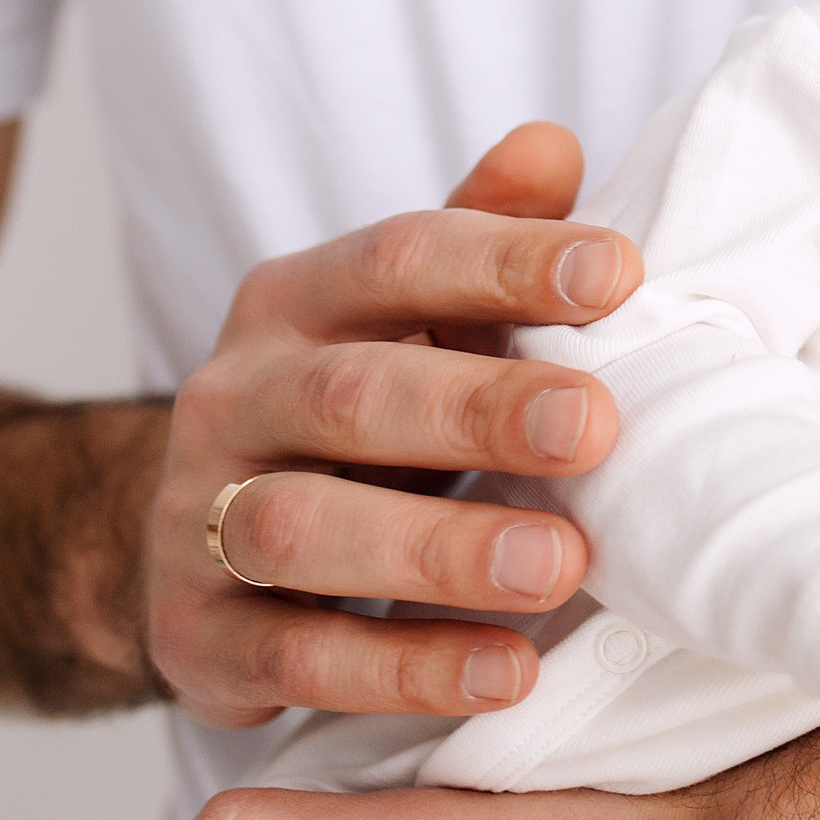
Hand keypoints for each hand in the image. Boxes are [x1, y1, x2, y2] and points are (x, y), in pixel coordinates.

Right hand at [144, 123, 639, 727]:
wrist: (203, 535)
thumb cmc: (364, 402)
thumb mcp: (418, 312)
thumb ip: (485, 231)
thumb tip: (552, 146)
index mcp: (299, 300)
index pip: (401, 257)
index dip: (508, 261)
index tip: (620, 274)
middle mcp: (234, 396)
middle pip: (351, 394)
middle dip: (478, 409)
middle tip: (596, 428)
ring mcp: (200, 518)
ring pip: (304, 528)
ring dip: (438, 550)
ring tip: (560, 564)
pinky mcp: (199, 639)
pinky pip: (295, 657)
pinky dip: (402, 670)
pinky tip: (507, 673)